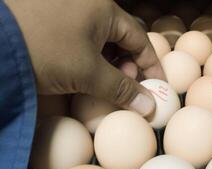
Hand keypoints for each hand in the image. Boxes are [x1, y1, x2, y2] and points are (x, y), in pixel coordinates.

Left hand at [4, 0, 165, 115]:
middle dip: (128, 65)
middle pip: (121, 38)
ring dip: (108, 63)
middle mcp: (88, 4)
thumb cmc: (46, 52)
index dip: (150, 64)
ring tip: (105, 83)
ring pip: (101, 39)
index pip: (139, 37)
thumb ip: (122, 89)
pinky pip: (82, 39)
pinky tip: (85, 73)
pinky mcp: (51, 19)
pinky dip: (89, 58)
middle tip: (125, 87)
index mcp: (104, 9)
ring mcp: (68, 10)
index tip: (156, 85)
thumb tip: (149, 106)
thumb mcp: (88, 73)